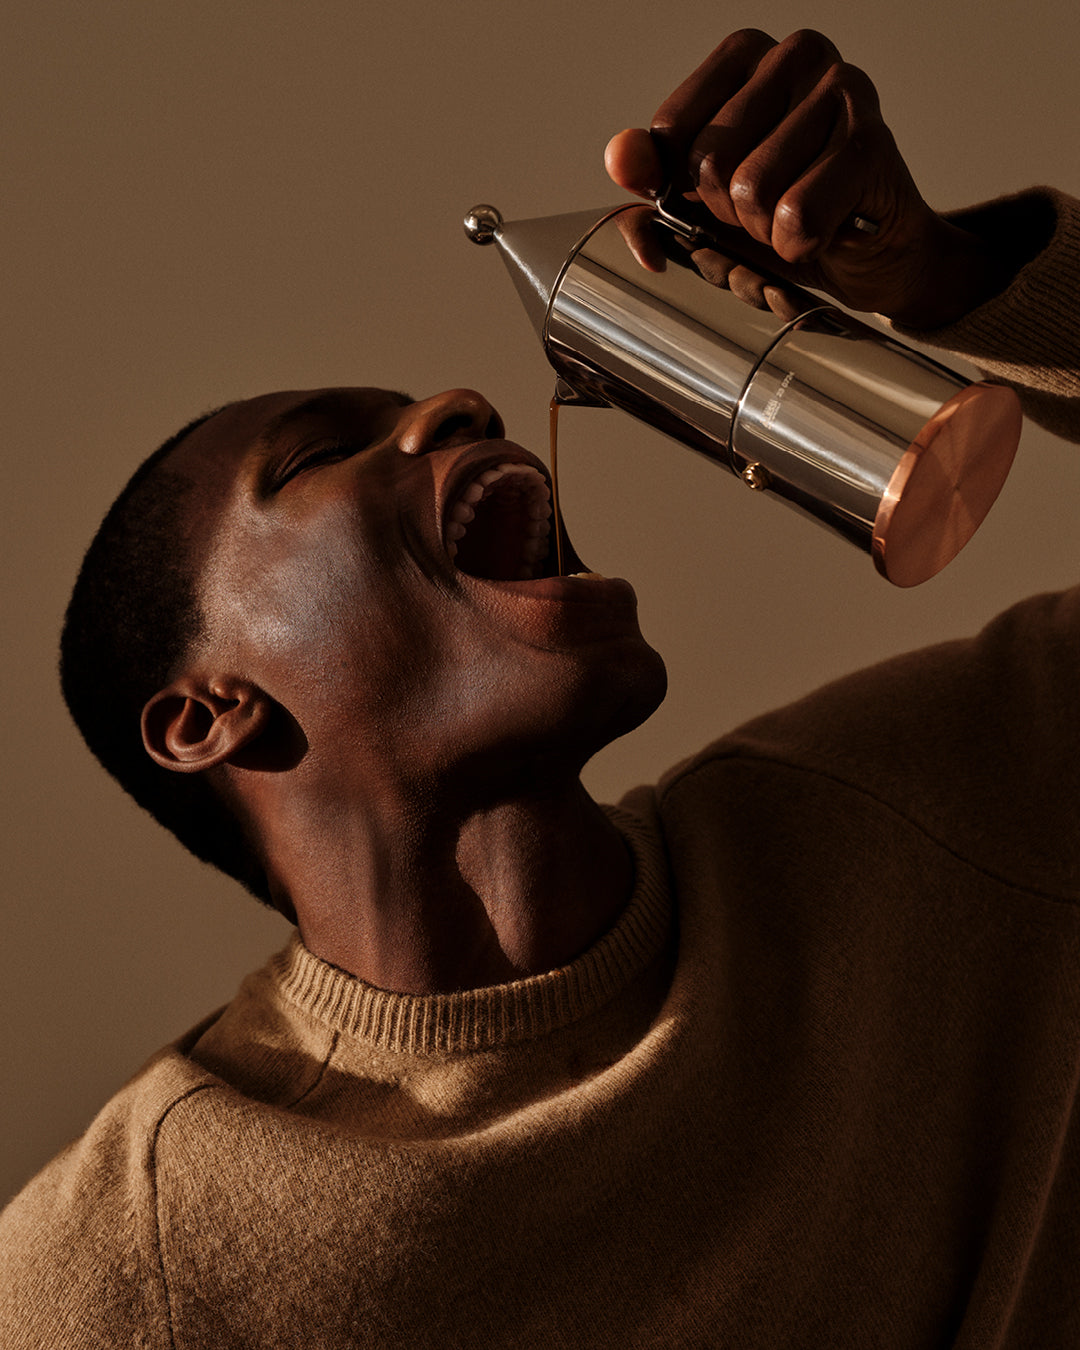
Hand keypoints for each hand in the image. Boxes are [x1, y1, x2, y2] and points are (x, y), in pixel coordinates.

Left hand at [605, 29, 1005, 327]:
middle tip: (770, 211)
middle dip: (730, 213)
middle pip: (709, 163)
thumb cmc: (786, 215)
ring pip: (752, 193)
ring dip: (768, 233)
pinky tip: (828, 231)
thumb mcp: (704, 199)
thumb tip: (621, 160)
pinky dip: (801, 246)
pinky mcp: (872, 141)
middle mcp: (796, 54)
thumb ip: (653, 175)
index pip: (671, 132)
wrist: (874, 255)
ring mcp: (841, 90)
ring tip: (800, 219)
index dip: (688, 187)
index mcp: (745, 54)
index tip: (725, 192)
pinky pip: (797, 217)